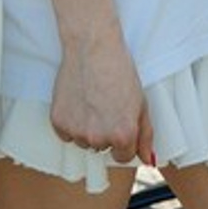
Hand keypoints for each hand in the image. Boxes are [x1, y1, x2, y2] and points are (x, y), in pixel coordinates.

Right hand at [51, 28, 154, 165]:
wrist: (92, 49)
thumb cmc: (119, 71)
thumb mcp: (141, 103)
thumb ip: (145, 135)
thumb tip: (148, 159)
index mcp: (123, 135)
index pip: (124, 156)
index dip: (125, 139)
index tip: (122, 123)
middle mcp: (98, 138)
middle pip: (103, 148)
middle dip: (107, 132)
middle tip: (108, 105)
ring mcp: (77, 131)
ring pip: (84, 141)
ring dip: (88, 127)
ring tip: (93, 100)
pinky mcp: (59, 123)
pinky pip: (66, 133)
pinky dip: (72, 121)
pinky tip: (79, 101)